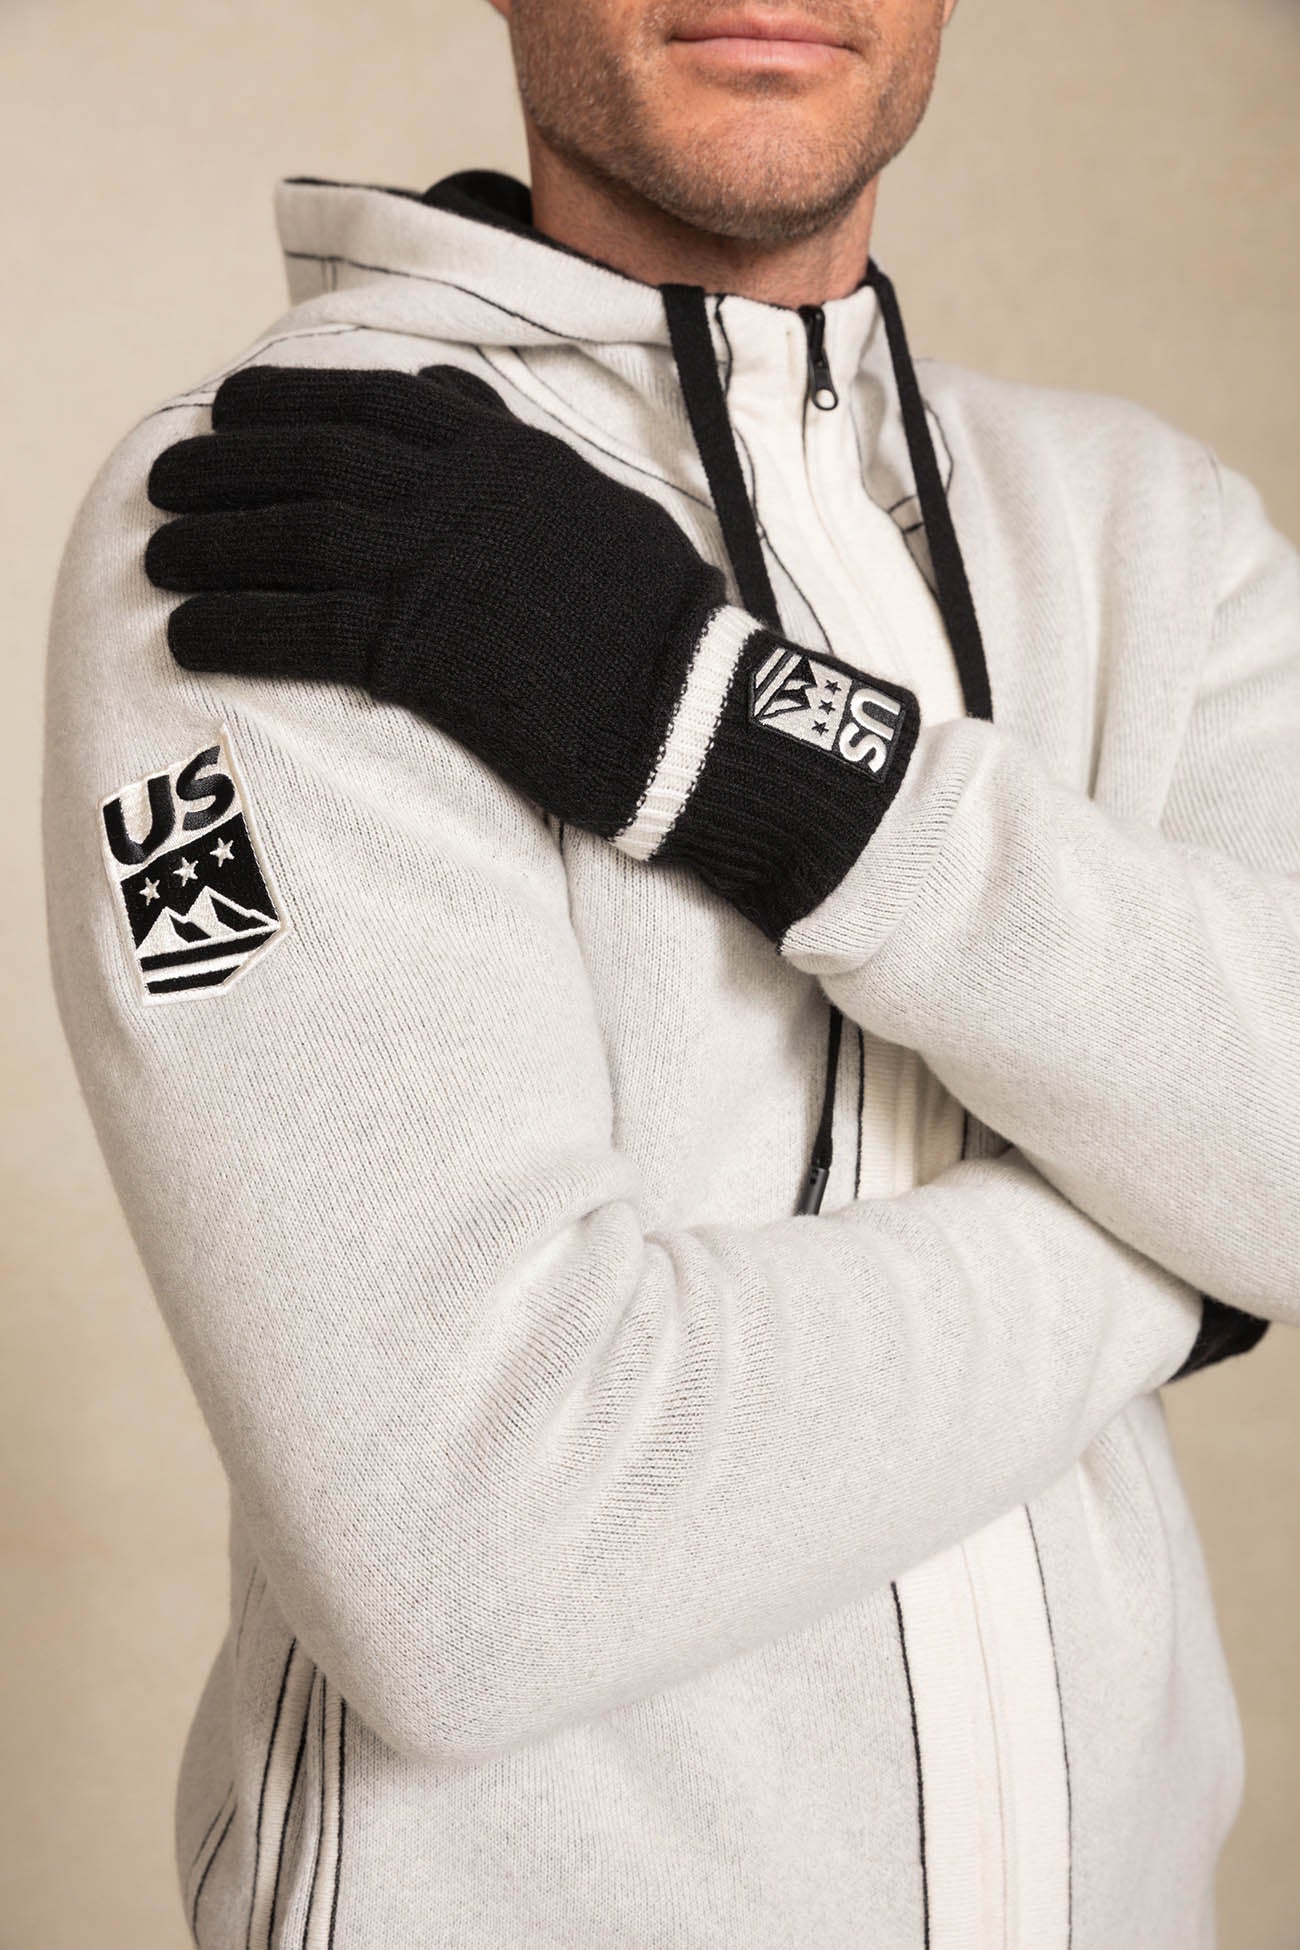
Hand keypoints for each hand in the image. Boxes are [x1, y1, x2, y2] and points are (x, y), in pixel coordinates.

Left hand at [146, 363, 919, 942]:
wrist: (689, 710)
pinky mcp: (417, 648)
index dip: (295, 399)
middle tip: (171, 475)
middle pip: (314, 456)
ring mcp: (435, 565)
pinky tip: (187, 635)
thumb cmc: (662, 625)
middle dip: (229, 463)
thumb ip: (518, 457)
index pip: (377, 401)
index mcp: (507, 453)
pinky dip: (231, 627)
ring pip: (290, 535)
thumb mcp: (600, 506)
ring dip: (212, 543)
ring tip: (159, 555)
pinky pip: (296, 628)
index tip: (240, 405)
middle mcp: (459, 493)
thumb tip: (457, 404)